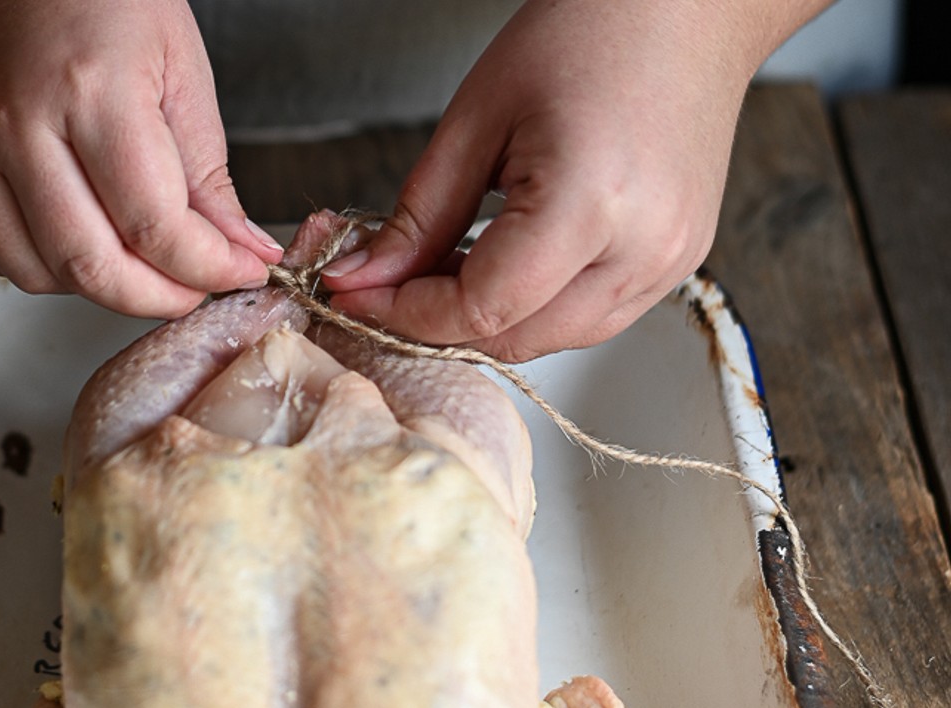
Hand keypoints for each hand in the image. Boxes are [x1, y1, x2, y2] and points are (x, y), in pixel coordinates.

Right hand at [0, 0, 281, 318]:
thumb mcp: (178, 66)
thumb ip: (206, 173)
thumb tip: (240, 249)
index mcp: (89, 90)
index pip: (154, 226)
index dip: (208, 268)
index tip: (238, 271)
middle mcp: (17, 125)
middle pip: (92, 266)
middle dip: (157, 296)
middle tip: (192, 287)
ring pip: (38, 273)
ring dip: (99, 285)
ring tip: (135, 257)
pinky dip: (40, 267)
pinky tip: (75, 241)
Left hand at [323, 0, 825, 361]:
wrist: (686, 7)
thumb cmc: (589, 32)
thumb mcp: (476, 119)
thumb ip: (418, 217)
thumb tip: (363, 280)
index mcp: (591, 203)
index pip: (479, 310)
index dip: (405, 314)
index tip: (356, 294)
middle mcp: (643, 248)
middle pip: (515, 340)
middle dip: (441, 323)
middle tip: (392, 282)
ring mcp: (669, 264)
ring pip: (551, 340)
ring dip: (490, 321)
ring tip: (451, 266)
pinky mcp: (679, 265)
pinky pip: (590, 318)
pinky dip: (537, 308)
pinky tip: (508, 262)